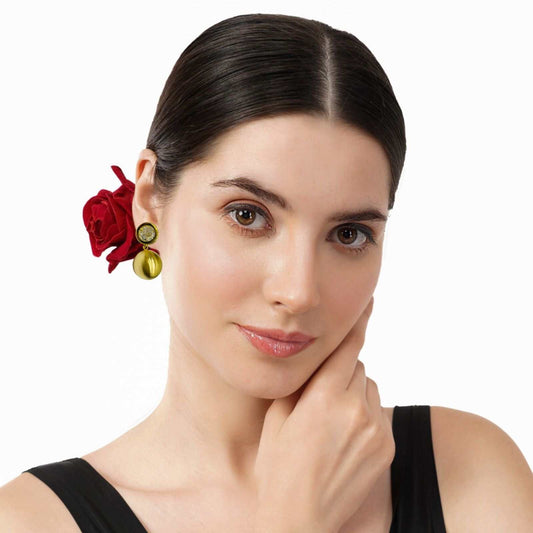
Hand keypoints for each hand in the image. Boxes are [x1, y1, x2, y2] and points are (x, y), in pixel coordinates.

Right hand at [253, 297, 394, 532]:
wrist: (301, 518)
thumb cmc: (279, 468)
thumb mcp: (278, 418)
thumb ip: (300, 385)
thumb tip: (316, 363)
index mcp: (323, 397)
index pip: (347, 348)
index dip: (357, 323)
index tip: (368, 302)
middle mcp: (355, 409)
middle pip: (357, 368)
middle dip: (341, 373)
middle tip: (322, 396)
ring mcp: (376, 429)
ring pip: (369, 389)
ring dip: (354, 394)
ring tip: (333, 423)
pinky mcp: (387, 446)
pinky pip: (379, 413)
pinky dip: (365, 415)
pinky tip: (346, 438)